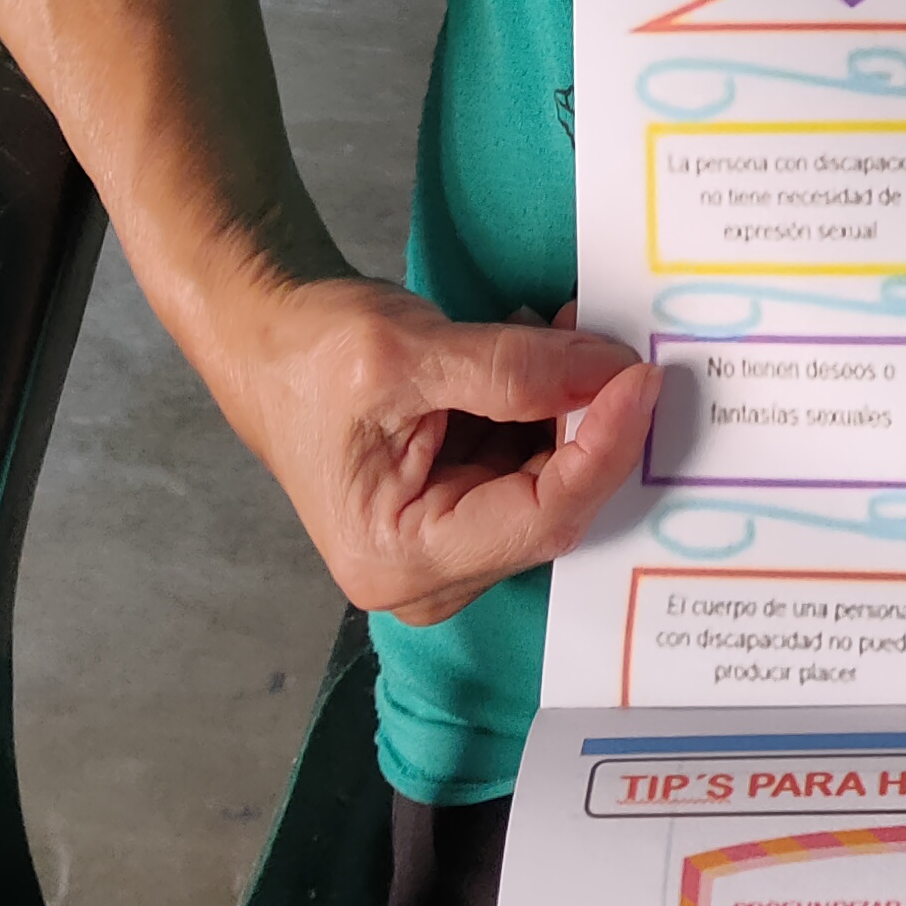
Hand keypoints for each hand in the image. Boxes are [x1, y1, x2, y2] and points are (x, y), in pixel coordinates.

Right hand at [224, 272, 656, 627]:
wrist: (266, 342)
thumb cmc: (308, 354)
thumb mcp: (406, 351)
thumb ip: (513, 372)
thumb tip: (609, 376)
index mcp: (401, 557)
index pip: (540, 518)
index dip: (602, 449)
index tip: (640, 379)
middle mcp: (428, 573)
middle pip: (553, 506)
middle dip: (590, 423)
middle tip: (612, 343)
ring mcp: (447, 545)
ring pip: (550, 481)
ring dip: (571, 409)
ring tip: (564, 332)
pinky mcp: (460, 509)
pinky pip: (532, 464)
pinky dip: (548, 409)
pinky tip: (545, 353)